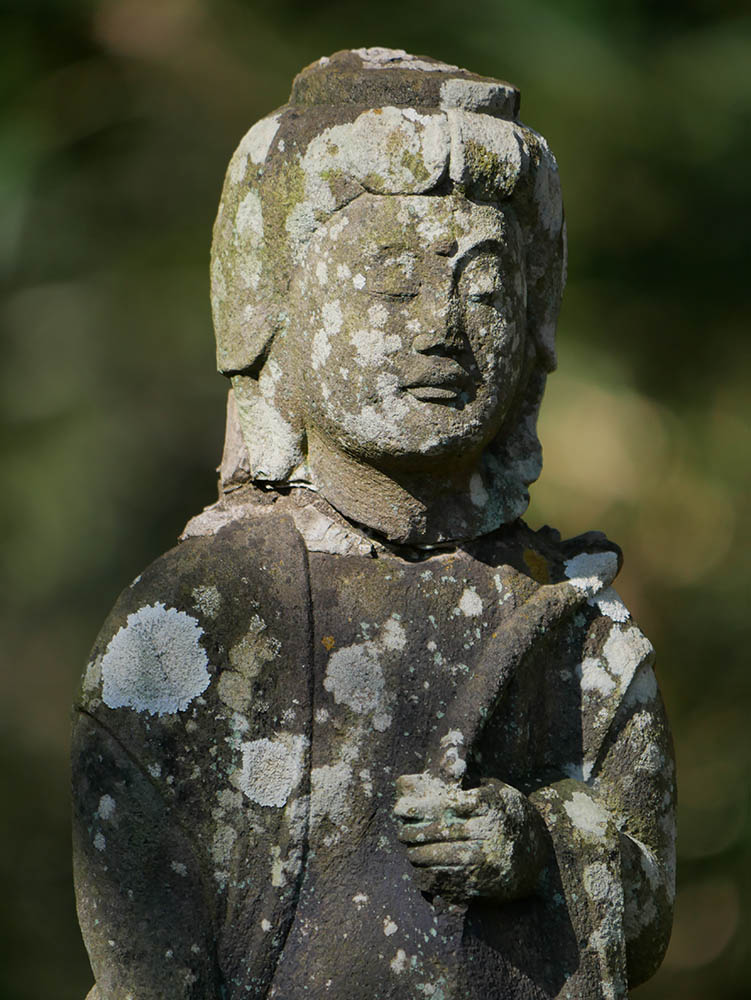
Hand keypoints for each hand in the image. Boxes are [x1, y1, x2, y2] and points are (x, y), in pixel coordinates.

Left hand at [394, 772, 547, 903]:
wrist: (540, 854)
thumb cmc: (507, 814)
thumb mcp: (491, 790)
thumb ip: (458, 784)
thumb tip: (409, 781)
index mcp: (489, 805)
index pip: (445, 806)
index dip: (419, 808)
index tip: (399, 809)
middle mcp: (490, 832)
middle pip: (441, 832)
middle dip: (415, 833)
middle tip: (399, 832)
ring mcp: (488, 860)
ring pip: (443, 858)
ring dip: (420, 856)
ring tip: (409, 852)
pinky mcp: (487, 883)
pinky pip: (450, 881)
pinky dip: (431, 878)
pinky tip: (421, 871)